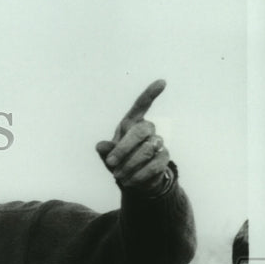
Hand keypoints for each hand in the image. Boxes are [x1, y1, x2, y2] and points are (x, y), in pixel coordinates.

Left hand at [96, 79, 171, 194]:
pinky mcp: (164, 158)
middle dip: (124, 148)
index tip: (162, 83)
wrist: (132, 181)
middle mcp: (147, 130)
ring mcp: (158, 143)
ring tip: (118, 176)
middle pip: (141, 131)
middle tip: (110, 163)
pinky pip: (154, 165)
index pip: (141, 105)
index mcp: (131, 124)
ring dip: (129, 164)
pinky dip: (139, 174)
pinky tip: (130, 181)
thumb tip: (100, 146)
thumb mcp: (108, 156)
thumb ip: (105, 151)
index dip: (150, 94)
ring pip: (147, 149)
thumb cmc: (118, 162)